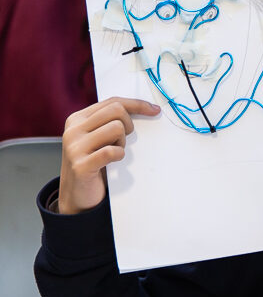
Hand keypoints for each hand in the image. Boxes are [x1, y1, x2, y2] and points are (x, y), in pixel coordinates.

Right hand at [59, 97, 159, 213]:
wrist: (78, 194)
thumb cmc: (94, 161)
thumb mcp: (98, 136)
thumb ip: (110, 120)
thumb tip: (146, 107)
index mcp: (77, 119)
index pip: (112, 102)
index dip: (137, 104)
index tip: (154, 110)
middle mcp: (73, 130)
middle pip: (116, 110)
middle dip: (128, 124)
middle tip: (123, 140)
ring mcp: (74, 147)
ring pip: (116, 128)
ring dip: (122, 142)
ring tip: (113, 151)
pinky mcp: (81, 165)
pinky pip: (112, 151)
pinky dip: (119, 155)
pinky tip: (113, 161)